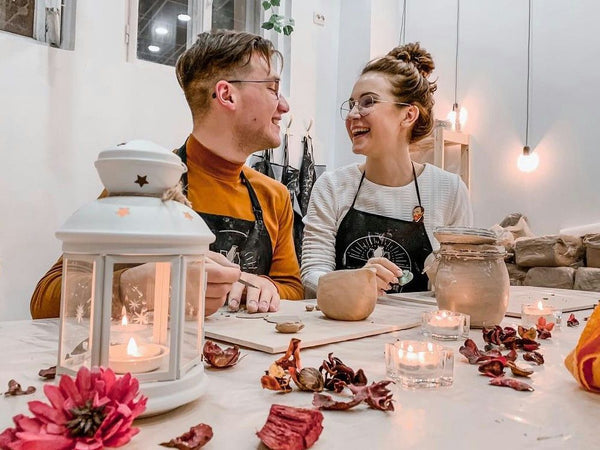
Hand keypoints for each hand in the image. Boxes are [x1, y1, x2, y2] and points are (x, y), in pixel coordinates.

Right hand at [119, 251, 240, 317]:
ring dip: (220, 293)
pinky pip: (211, 311)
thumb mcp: (195, 254)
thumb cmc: (170, 264)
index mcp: (197, 269)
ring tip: (210, 285)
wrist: (146, 282)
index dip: (233, 274)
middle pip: (225, 288)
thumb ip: (219, 261)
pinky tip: (204, 294)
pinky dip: (212, 303)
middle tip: (220, 277)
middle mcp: (195, 286)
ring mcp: (192, 302)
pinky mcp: (190, 312)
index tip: (233, 272)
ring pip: (220, 301)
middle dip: (227, 282)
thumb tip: (235, 269)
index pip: (227, 275)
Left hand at [227, 273, 279, 312]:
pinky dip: (274, 303)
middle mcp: (253, 281)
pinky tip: (272, 308)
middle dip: (252, 299)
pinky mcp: (273, 292)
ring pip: (265, 293)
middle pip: (253, 289)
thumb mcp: (233, 289)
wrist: (257, 283)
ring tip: (262, 309)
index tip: (233, 306)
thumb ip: (226, 295)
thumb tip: (215, 304)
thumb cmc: (242, 289)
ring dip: (264, 301)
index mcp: (241, 280)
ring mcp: (264, 286)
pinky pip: (275, 297)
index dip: (235, 296)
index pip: (238, 286)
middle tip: (251, 308)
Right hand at [363, 257, 401, 294]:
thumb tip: (400, 275)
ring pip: (373, 277)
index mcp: (373, 262)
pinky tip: (382, 292)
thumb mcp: (384, 275)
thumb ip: (391, 273)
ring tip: (388, 287)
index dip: (392, 266)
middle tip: (395, 280)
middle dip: (388, 274)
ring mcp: (363, 276)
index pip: (382, 261)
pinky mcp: (362, 285)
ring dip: (383, 283)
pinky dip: (378, 291)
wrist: (363, 289)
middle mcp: (367, 268)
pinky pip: (370, 288)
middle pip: (377, 267)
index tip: (399, 273)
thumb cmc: (376, 280)